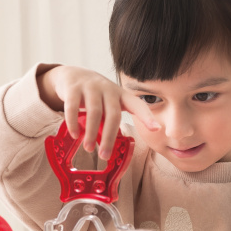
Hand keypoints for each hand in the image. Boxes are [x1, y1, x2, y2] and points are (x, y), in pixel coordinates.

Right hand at [37, 65, 158, 159]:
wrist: (74, 75)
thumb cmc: (96, 95)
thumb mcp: (109, 104)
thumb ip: (112, 121)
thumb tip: (112, 147)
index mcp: (121, 95)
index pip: (138, 105)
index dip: (147, 117)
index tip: (156, 129)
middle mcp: (108, 89)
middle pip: (113, 115)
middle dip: (110, 137)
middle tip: (105, 156)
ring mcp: (91, 87)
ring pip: (94, 112)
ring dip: (91, 133)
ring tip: (88, 148)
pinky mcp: (74, 87)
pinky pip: (73, 107)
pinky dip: (73, 123)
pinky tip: (75, 135)